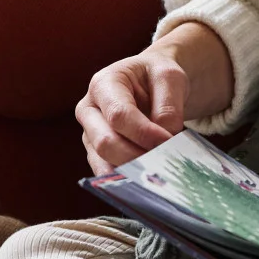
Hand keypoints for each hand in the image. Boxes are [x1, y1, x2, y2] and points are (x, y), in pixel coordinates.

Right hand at [76, 23, 233, 170]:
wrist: (151, 82)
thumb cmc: (156, 76)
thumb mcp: (169, 77)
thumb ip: (168, 108)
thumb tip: (165, 143)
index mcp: (103, 84)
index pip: (119, 115)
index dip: (144, 133)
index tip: (169, 143)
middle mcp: (89, 111)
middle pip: (106, 143)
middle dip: (137, 157)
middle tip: (166, 164)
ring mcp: (90, 134)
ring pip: (104, 162)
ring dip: (133, 172)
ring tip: (160, 175)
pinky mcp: (98, 153)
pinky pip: (108, 173)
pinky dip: (128, 181)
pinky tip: (148, 182)